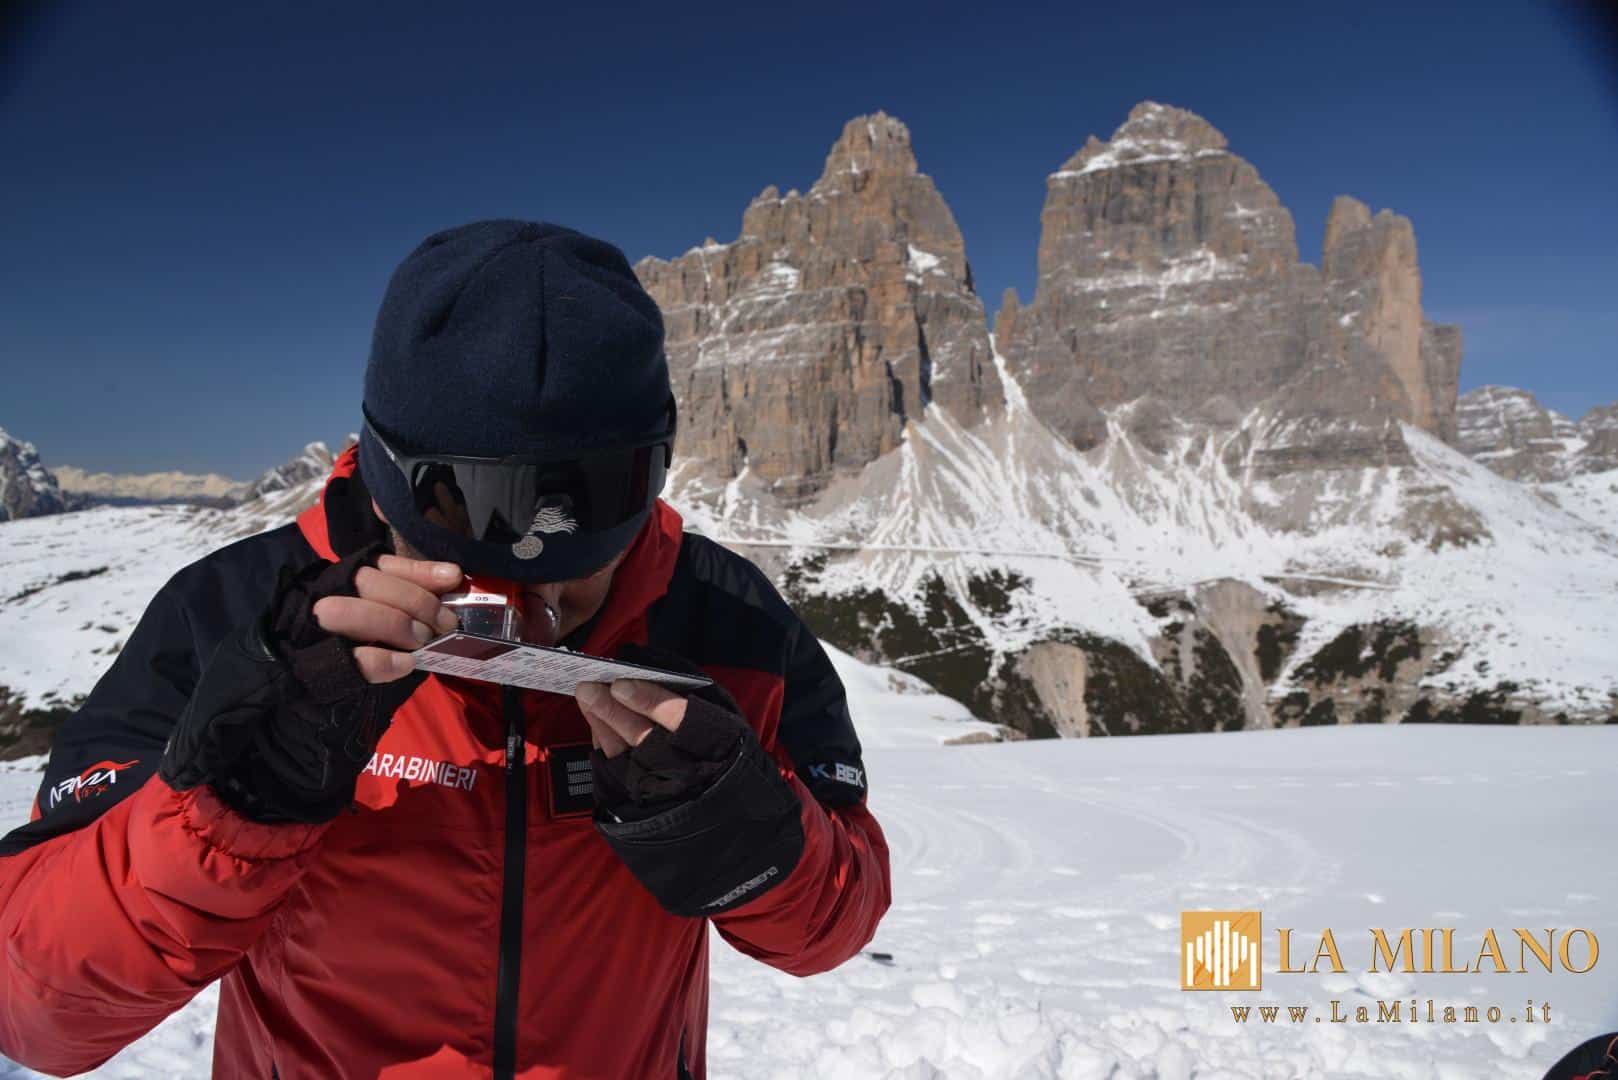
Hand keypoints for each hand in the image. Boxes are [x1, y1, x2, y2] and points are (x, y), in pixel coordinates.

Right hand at [310, 554, 462, 682]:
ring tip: (423, 641)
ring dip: (395, 625)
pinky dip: (384, 661)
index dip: (418, 571)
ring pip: (347, 613)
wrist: (313, 682)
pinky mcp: (318, 669)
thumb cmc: (363, 644)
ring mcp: (316, 631)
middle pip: (366, 582)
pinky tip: (407, 663)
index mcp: (344, 580)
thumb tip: (450, 577)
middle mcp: (324, 597)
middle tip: (444, 624)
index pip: (382, 565)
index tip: (452, 578)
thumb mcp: (387, 614)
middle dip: (413, 600)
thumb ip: (412, 593)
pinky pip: (351, 660)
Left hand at [575, 646, 804, 916]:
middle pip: (643, 737)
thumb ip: (694, 694)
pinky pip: (616, 776)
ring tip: (587, 697)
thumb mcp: (728, 722)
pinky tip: (596, 725)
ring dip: (601, 724)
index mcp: (722, 745)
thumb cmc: (731, 761)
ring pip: (624, 756)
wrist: (742, 832)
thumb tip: (649, 663)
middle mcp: (693, 772)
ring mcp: (666, 796)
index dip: (648, 700)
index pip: (681, 719)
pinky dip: (603, 746)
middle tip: (590, 686)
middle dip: (612, 710)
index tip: (622, 683)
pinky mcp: (646, 812)